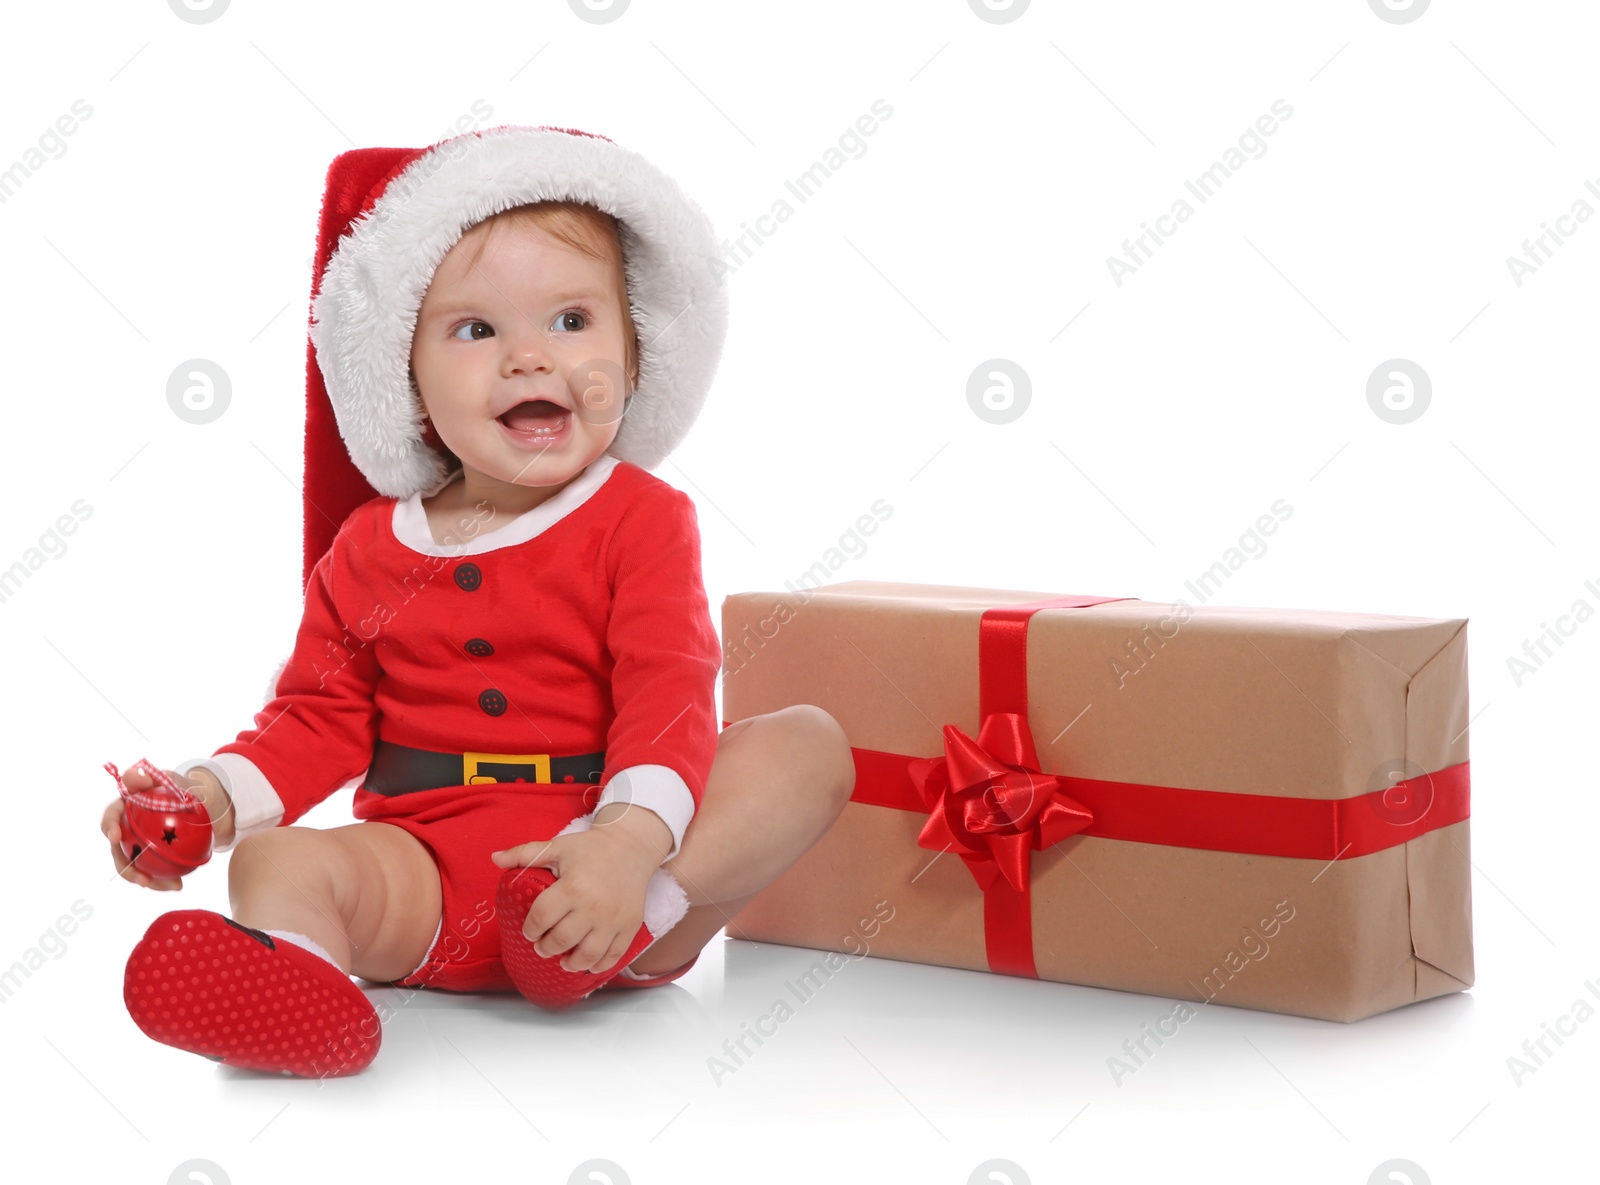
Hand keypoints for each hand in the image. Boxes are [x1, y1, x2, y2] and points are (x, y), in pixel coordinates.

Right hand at [102, 763, 232, 890]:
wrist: (191, 802)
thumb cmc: (173, 788)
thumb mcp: (164, 778)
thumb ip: (147, 778)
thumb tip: (131, 776)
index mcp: (121, 810)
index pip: (109, 818)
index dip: (108, 828)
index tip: (114, 837)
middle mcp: (123, 831)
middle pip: (118, 852)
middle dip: (126, 870)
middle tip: (143, 880)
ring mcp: (134, 846)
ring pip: (135, 867)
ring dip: (147, 880)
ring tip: (169, 887)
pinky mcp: (147, 857)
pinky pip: (152, 870)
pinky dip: (163, 880)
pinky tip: (178, 885)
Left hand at [490, 823, 660, 973]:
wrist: (632, 846)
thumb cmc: (590, 848)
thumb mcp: (556, 846)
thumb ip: (524, 854)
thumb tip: (494, 858)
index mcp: (572, 887)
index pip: (541, 918)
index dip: (530, 929)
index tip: (529, 931)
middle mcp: (593, 906)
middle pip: (560, 941)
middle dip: (545, 948)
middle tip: (542, 946)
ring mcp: (613, 919)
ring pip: (586, 955)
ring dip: (570, 963)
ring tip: (563, 960)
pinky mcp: (629, 926)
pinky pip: (613, 956)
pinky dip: (598, 966)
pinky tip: (587, 964)